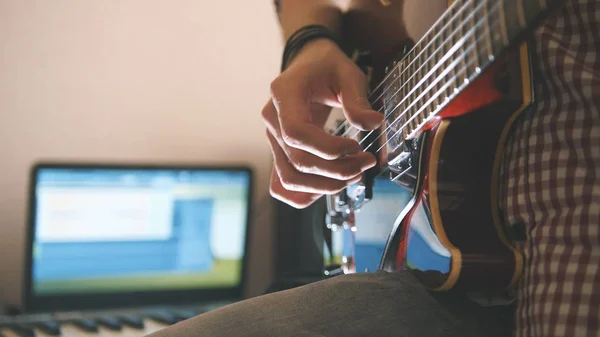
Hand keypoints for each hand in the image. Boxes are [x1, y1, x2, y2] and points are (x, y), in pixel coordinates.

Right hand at [262, 39, 382, 207]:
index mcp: (283, 94)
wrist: (309, 64)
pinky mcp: (280, 151)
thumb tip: (373, 124)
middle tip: (366, 162)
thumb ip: (358, 100)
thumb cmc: (326, 67)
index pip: (296, 133)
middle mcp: (273, 119)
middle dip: (336, 170)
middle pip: (297, 161)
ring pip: (290, 178)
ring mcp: (273, 138)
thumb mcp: (348, 74)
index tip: (356, 146)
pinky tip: (330, 185)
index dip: (328, 148)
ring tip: (354, 175)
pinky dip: (305, 193)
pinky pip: (282, 184)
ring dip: (325, 185)